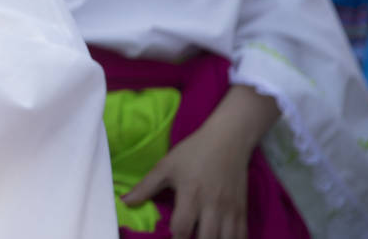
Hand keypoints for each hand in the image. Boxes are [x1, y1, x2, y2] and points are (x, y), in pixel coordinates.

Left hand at [122, 85, 279, 238]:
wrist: (228, 139)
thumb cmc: (193, 152)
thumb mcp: (166, 166)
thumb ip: (145, 187)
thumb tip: (124, 202)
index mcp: (191, 194)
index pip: (182, 228)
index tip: (170, 238)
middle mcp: (213, 205)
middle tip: (186, 238)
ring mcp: (231, 209)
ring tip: (202, 238)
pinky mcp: (243, 210)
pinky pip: (242, 236)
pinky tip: (220, 238)